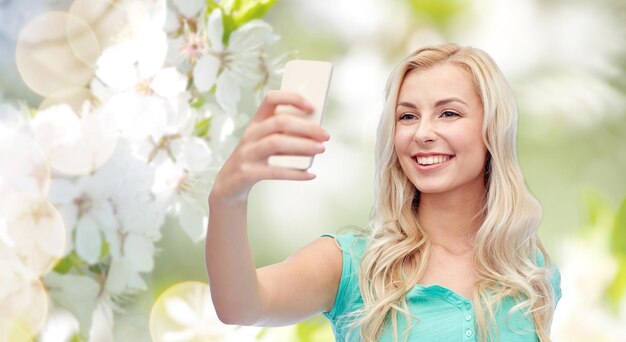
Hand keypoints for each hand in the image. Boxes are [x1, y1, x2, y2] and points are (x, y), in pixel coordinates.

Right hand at [210, 91, 329, 203]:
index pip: (271, 99)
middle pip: (280, 122)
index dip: (292, 98)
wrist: (230, 185)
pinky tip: (311, 174)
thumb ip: (286, 135)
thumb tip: (316, 133)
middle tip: (326, 135)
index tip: (312, 106)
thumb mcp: (266, 143)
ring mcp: (247, 153)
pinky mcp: (247, 173)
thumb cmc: (256, 160)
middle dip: (306, 127)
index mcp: (256, 122)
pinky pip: (275, 171)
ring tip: (321, 149)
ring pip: (277, 143)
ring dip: (303, 145)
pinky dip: (296, 173)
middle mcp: (250, 134)